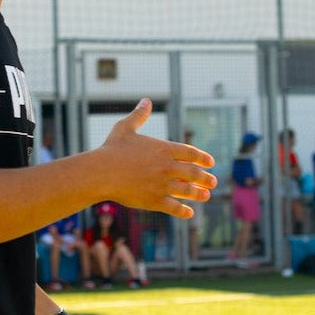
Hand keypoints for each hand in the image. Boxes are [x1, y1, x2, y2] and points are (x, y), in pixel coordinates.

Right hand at [99, 99, 216, 217]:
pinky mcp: (154, 200)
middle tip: (213, 182)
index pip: (191, 153)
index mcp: (164, 149)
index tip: (210, 163)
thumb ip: (139, 115)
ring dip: (199, 194)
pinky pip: (174, 207)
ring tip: (206, 196)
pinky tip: (189, 213)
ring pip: (187, 191)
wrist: (101, 172)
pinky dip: (183, 211)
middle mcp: (167, 167)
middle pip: (193, 173)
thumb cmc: (111, 149)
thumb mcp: (125, 128)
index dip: (202, 158)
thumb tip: (146, 101)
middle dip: (205, 178)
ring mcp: (162, 185)